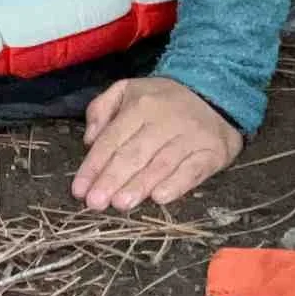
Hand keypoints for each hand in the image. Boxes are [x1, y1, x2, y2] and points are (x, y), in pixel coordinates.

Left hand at [71, 76, 242, 211]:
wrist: (215, 93)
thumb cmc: (163, 100)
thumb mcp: (129, 90)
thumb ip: (102, 108)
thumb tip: (88, 139)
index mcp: (140, 105)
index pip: (112, 139)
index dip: (93, 166)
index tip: (79, 190)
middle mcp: (164, 120)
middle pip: (133, 154)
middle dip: (111, 180)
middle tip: (95, 203)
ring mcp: (190, 137)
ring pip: (160, 164)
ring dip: (139, 186)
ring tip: (121, 204)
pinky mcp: (212, 151)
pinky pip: (192, 170)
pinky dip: (176, 184)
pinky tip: (159, 198)